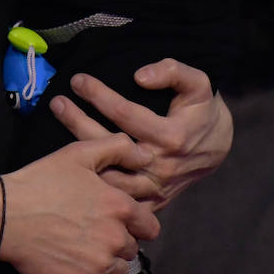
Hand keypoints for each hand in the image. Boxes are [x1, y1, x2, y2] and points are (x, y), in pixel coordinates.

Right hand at [0, 135, 159, 273]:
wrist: (5, 216)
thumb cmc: (41, 181)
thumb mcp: (79, 153)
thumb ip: (118, 148)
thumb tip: (147, 157)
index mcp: (120, 206)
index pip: (149, 225)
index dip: (134, 222)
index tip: (116, 220)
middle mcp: (116, 237)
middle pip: (133, 247)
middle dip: (119, 240)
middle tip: (93, 232)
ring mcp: (101, 264)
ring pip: (123, 269)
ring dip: (110, 262)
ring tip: (85, 250)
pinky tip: (90, 272)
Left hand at [51, 58, 232, 210]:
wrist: (216, 147)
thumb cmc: (201, 110)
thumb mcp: (198, 83)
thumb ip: (172, 72)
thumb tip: (139, 76)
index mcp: (170, 137)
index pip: (125, 115)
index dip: (99, 95)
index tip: (78, 80)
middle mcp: (159, 166)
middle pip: (107, 146)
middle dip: (77, 121)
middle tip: (57, 101)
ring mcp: (153, 188)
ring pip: (106, 173)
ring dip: (77, 150)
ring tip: (58, 125)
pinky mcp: (149, 202)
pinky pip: (114, 197)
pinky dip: (91, 182)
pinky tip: (69, 163)